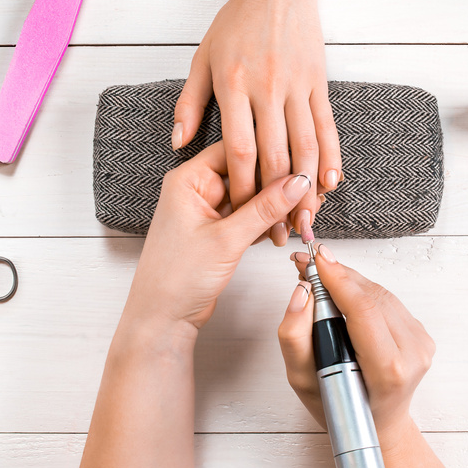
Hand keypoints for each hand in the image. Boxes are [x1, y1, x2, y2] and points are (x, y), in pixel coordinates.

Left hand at [124, 142, 312, 334]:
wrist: (164, 318)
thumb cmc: (175, 279)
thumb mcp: (226, 239)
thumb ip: (264, 208)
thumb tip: (296, 182)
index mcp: (188, 179)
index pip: (235, 149)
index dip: (267, 156)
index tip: (297, 167)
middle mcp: (197, 189)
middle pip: (247, 172)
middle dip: (276, 188)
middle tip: (303, 198)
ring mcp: (208, 210)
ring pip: (252, 196)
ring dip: (275, 209)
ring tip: (296, 220)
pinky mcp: (218, 229)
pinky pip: (249, 216)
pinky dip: (267, 223)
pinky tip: (283, 231)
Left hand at [173, 0, 341, 246]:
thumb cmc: (235, 22)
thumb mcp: (201, 60)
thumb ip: (189, 103)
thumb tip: (178, 142)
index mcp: (233, 87)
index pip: (240, 152)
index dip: (245, 190)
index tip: (244, 218)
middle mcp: (267, 89)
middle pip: (274, 157)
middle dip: (278, 201)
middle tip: (282, 232)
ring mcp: (296, 86)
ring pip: (305, 147)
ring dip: (308, 188)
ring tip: (308, 218)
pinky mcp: (319, 82)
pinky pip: (327, 126)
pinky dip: (331, 156)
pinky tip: (331, 182)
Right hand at [279, 245, 434, 453]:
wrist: (378, 426)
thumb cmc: (340, 408)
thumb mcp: (303, 381)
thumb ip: (295, 336)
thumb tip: (301, 293)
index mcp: (388, 370)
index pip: (363, 309)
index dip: (337, 279)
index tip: (314, 260)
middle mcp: (412, 354)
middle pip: (372, 296)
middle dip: (337, 275)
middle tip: (307, 264)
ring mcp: (421, 343)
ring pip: (381, 294)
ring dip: (349, 280)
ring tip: (319, 275)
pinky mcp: (421, 334)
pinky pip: (388, 302)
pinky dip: (362, 292)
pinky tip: (342, 290)